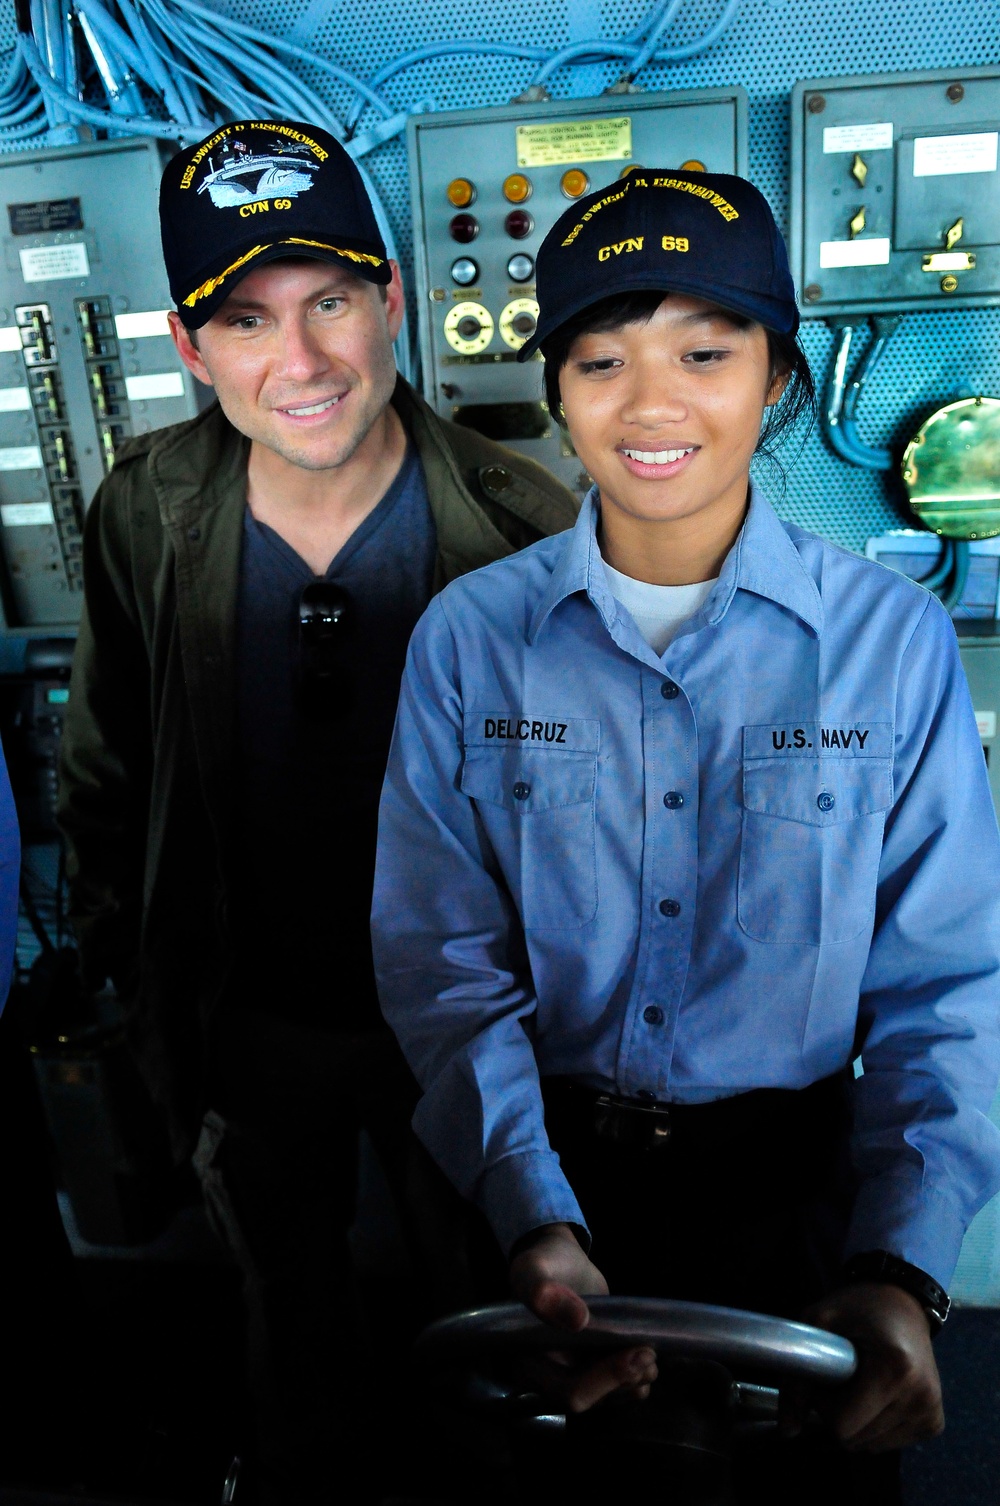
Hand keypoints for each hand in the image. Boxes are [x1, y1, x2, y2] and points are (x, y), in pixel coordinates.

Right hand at [508, 1222, 657, 1412]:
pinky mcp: (591, 1369)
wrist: (563, 1261)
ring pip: (605, 1398)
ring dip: (633, 1382)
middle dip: (621, 1381)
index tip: (631, 1355)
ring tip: (650, 1354)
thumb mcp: (535, 1269)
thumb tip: (578, 1321)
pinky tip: (647, 1361)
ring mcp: (572, 1375)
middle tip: (648, 1354)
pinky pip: (613, 1389)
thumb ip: (543, 1291)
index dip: (600, 1381)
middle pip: (588, 1399)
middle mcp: (547, 1377)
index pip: (564, 1390)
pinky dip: (635, 1379)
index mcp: (526, 1362)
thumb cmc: (544, 1263)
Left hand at [784, 1282, 943, 1451]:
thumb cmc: (858, 1307)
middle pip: (856, 1440)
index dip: (823, 1404)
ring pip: (871, 1446)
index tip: (827, 1377)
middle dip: (839, 1414)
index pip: (843, 1426)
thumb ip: (795, 1377)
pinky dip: (876, 1425)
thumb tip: (787, 1430)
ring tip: (862, 1383)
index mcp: (895, 1370)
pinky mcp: (935, 1423)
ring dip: (857, 1421)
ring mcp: (931, 1412)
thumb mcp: (817, 1323)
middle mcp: (921, 1397)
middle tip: (842, 1378)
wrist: (903, 1300)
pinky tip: (879, 1394)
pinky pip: (890, 1443)